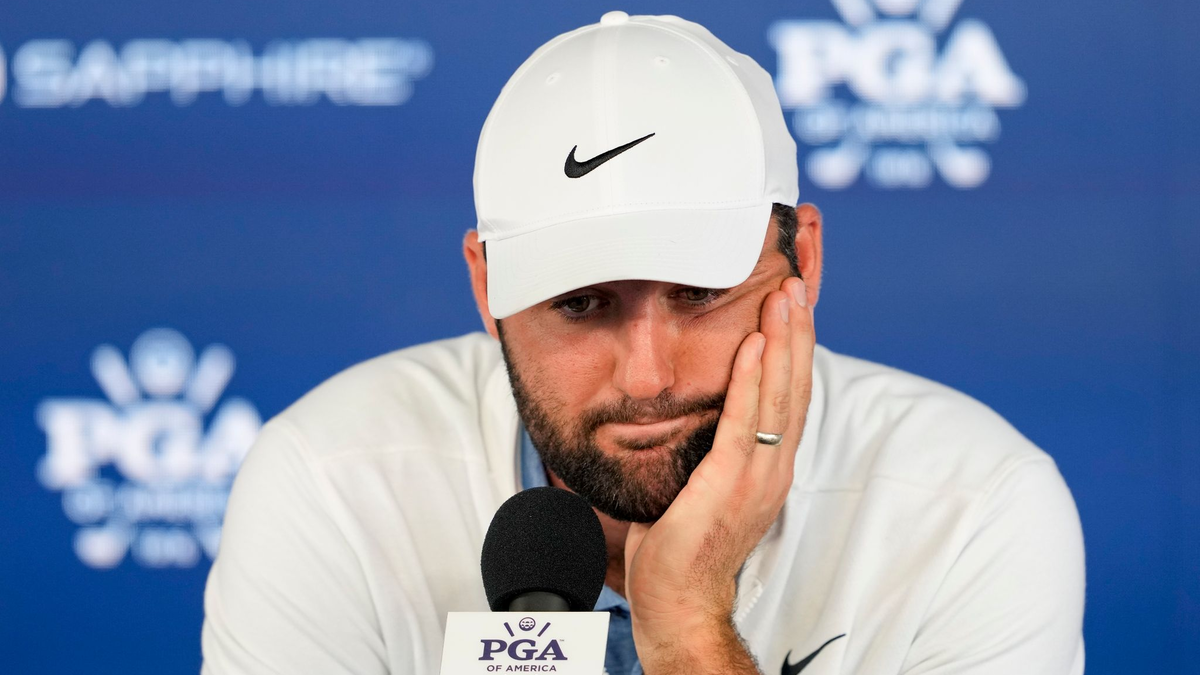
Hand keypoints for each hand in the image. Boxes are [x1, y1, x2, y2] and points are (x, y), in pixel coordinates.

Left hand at [624, 276, 815, 672]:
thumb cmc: (682, 543)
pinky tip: (753, 345)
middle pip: (796, 386)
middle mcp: (775, 467)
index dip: (797, 349)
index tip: (795, 305)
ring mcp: (758, 476)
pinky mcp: (729, 483)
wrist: (679, 600)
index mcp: (771, 466)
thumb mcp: (705, 482)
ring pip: (780, 396)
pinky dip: (751, 380)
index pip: (792, 396)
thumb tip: (697, 405)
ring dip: (783, 342)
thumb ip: (712, 445)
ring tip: (785, 296)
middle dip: (798, 332)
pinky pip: (744, 423)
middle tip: (797, 282)